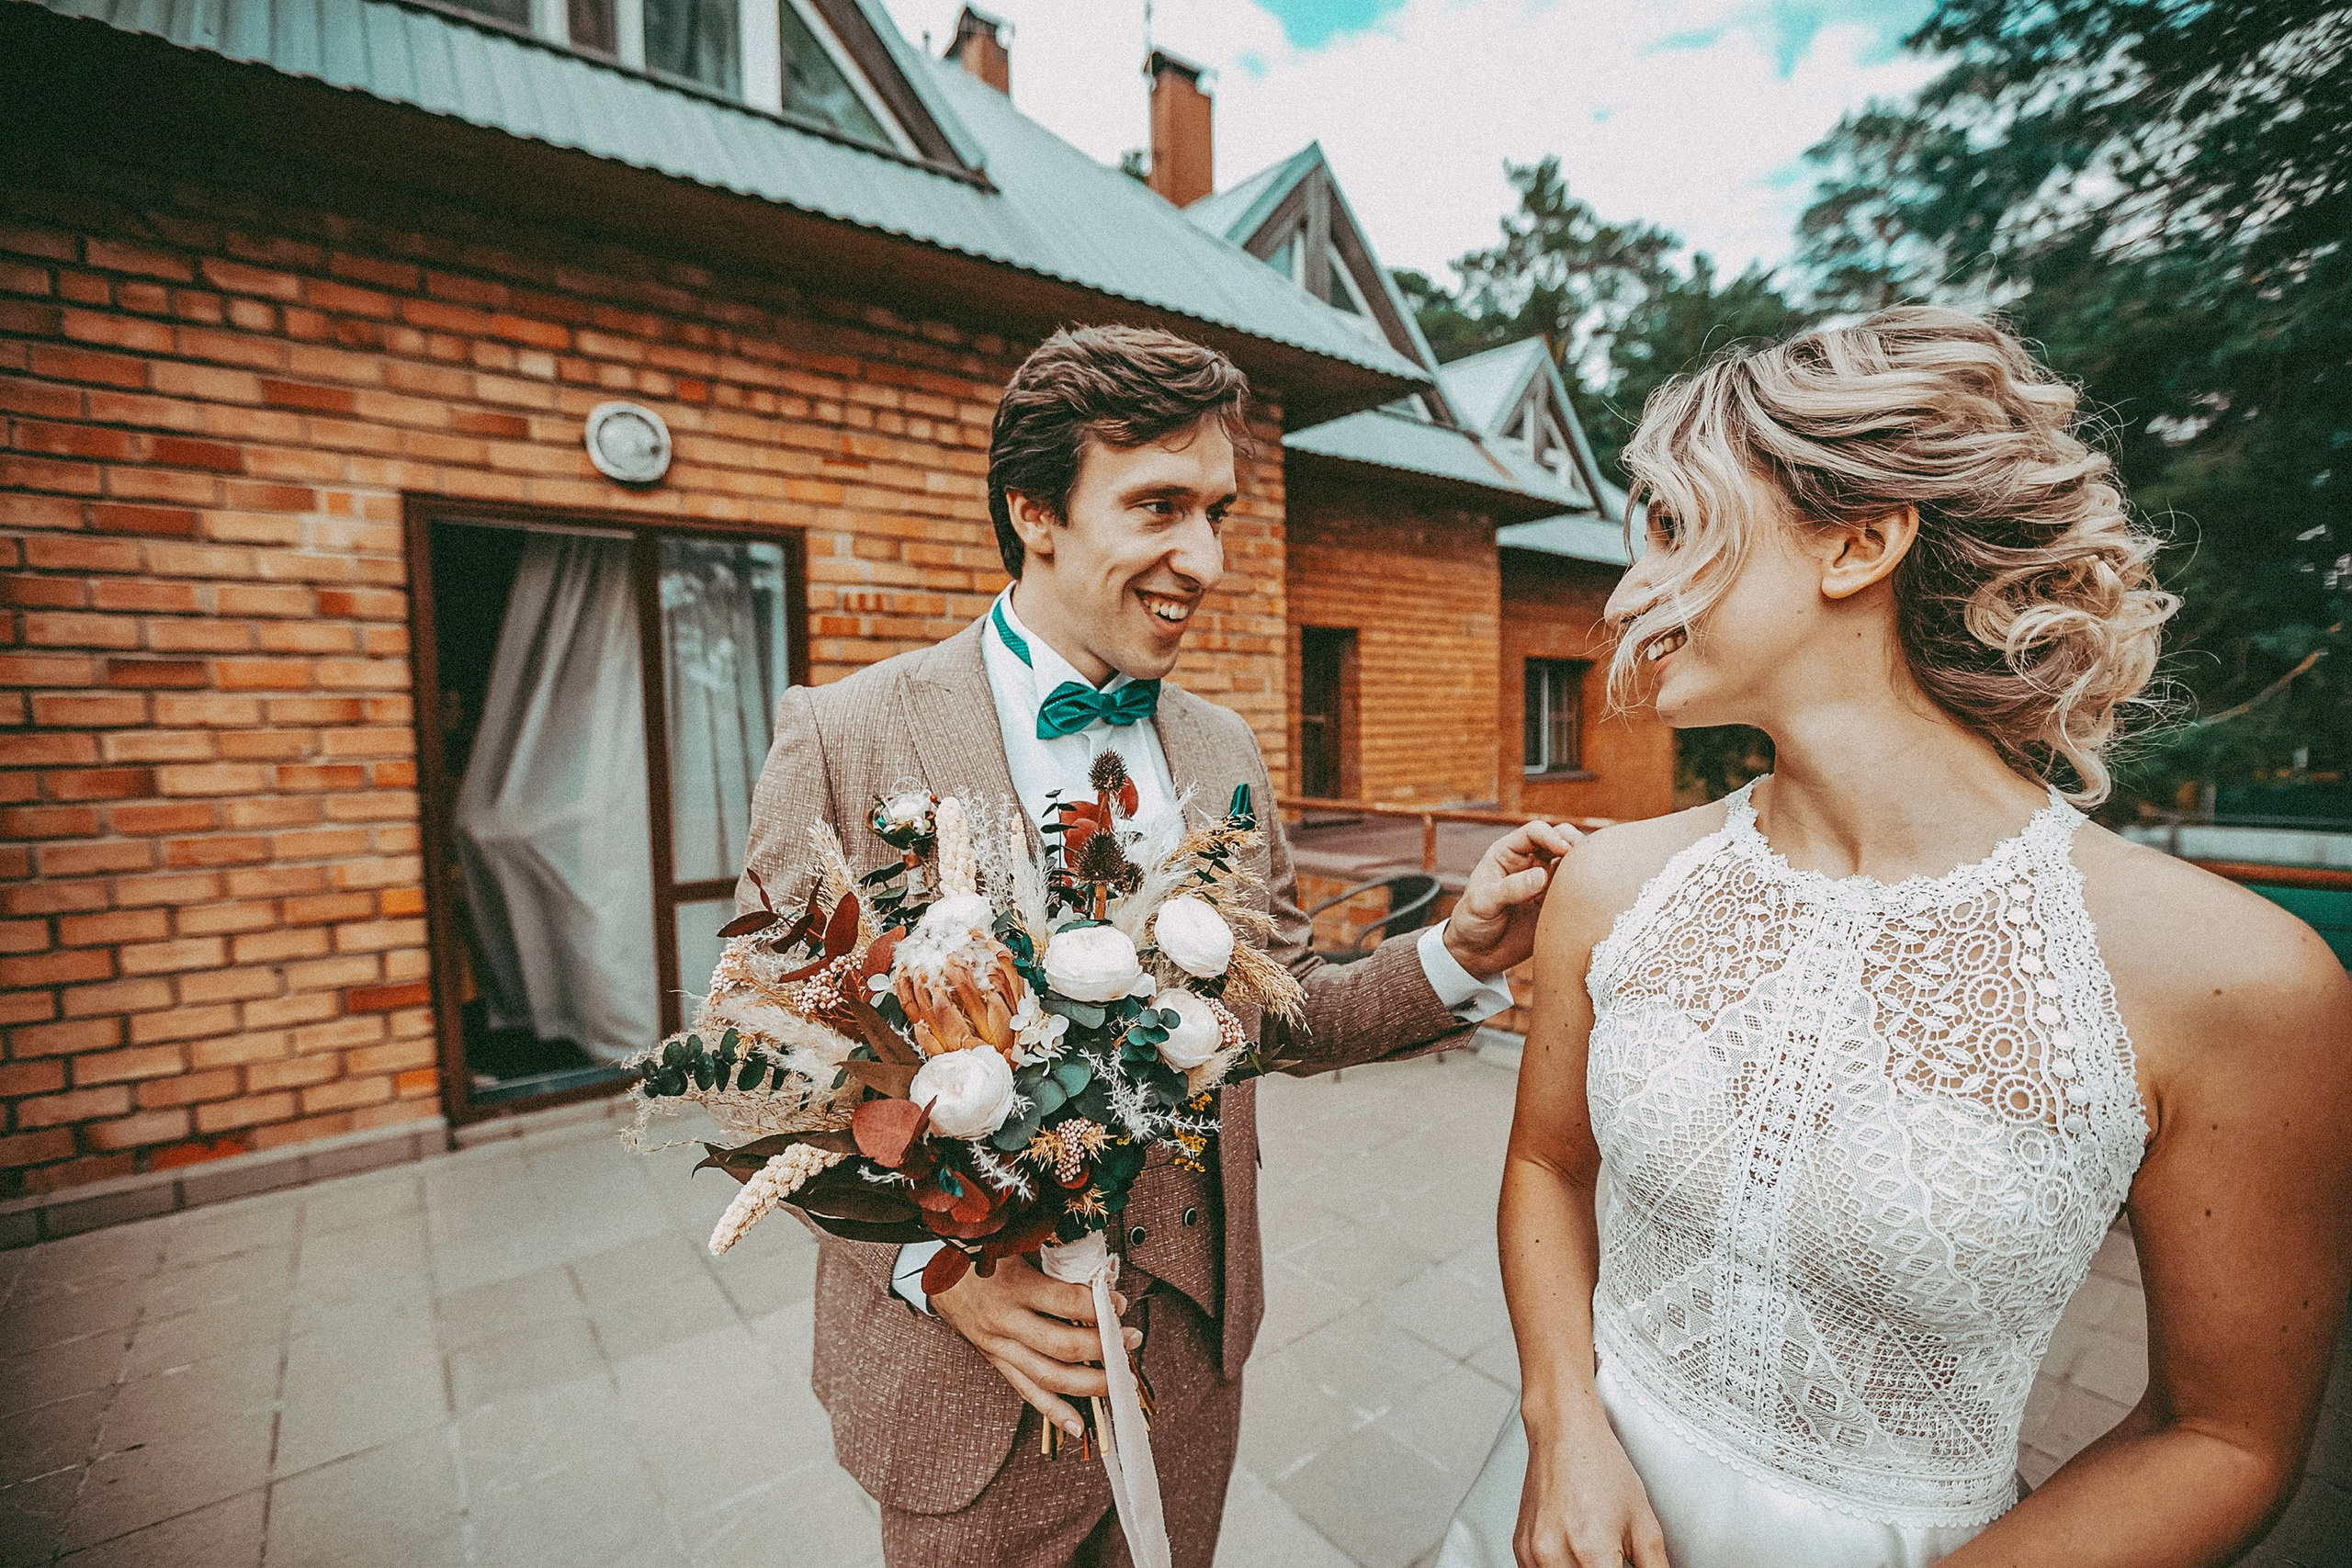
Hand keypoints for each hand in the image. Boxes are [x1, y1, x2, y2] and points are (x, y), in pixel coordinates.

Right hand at [930, 1255, 1143, 1439]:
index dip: (1098, 1306)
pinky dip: (1053, 1411)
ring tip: (1121, 1381)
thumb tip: (1100, 1275)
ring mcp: (999, 1347)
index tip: (1120, 1303)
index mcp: (1014, 1286)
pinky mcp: (996, 1361)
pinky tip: (1079, 1425)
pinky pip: (1026, 1391)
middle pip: (1063, 1346)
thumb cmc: (983, 1253)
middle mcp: (1006, 1321)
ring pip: (1049, 1376)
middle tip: (1131, 1341)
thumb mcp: (1016, 1243)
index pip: (1066, 1302)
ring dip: (1090, 1383)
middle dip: (1104, 1348)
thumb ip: (1054, 1260)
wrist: (938, 1273)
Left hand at [1445, 820, 1579, 978]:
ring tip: (1593, 876)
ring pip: (1571, 864)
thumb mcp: (1483, 904)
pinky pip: (1575, 891)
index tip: (1564, 850)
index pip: (1535, 833)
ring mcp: (1545, 883)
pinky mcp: (1554, 904)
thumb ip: (1510, 889)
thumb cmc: (1470, 922)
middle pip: (1560, 840)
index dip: (1551, 836)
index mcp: (1508, 853)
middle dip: (1575, 843)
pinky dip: (1585, 890)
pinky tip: (1591, 897)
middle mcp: (1529, 863)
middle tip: (1586, 858)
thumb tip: (1542, 876)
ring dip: (1583, 866)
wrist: (1476, 954)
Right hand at [1515, 1414, 1668, 1567]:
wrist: (1564, 1434)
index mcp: (1591, 1551)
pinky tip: (1575, 1552)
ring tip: (1595, 1554)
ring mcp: (1533, 1553)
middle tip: (1615, 1558)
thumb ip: (1655, 1565)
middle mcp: (1556, 1555)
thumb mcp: (1644, 1522)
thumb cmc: (1600, 1467)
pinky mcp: (1521, 1549)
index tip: (1625, 1565)